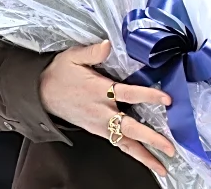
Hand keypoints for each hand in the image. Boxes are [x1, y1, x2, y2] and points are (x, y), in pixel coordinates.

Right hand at [40, 40, 175, 176]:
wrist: (40, 93)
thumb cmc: (60, 73)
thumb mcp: (73, 57)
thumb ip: (93, 52)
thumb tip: (107, 45)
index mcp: (99, 91)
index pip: (128, 94)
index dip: (148, 97)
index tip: (167, 99)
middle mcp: (101, 112)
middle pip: (130, 128)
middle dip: (151, 139)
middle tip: (170, 148)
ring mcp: (99, 124)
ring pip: (124, 143)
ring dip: (144, 155)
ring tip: (162, 166)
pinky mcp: (96, 130)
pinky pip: (118, 143)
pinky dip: (132, 152)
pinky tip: (145, 159)